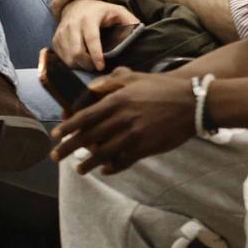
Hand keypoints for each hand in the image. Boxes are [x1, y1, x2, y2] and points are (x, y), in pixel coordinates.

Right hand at [51, 0, 140, 70]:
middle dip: (87, 64)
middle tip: (96, 67)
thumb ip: (129, 20)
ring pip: (68, 57)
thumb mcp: (117, 11)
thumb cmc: (100, 10)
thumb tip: (141, 30)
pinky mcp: (56, 38)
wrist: (76, 3)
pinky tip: (79, 60)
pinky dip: (70, 62)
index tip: (101, 67)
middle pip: (77, 52)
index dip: (96, 55)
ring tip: (89, 64)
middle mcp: (73, 24)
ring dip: (79, 65)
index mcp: (89, 18)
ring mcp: (62, 31)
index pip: (91, 39)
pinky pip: (61, 56)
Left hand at [51, 69, 193, 173]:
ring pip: (104, 153)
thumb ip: (110, 82)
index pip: (85, 117)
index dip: (68, 127)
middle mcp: (122, 119)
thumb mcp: (134, 77)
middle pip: (89, 137)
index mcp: (116, 100)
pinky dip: (112, 168)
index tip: (56, 135)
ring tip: (78, 169)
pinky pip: (124, 161)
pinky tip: (104, 170)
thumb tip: (90, 89)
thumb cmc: (162, 88)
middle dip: (69, 148)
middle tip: (56, 156)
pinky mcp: (146, 148)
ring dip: (88, 163)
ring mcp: (134, 136)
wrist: (192, 103)